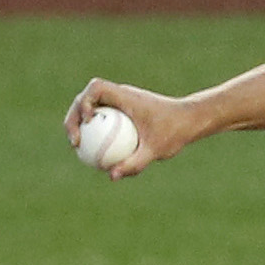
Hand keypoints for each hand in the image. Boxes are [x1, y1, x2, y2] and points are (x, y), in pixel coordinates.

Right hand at [63, 80, 199, 179]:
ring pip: (91, 109)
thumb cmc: (176, 131)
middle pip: (86, 98)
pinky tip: (94, 153)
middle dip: (74, 117)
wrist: (190, 121)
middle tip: (74, 142)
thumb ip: (134, 163)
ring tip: (78, 147)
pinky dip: (95, 131)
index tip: (88, 121)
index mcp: (126, 96)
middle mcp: (120, 96)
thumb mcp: (156, 150)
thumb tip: (111, 176)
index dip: (85, 101)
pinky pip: (103, 119)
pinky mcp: (122, 111)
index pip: (97, 88)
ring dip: (80, 124)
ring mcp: (120, 102)